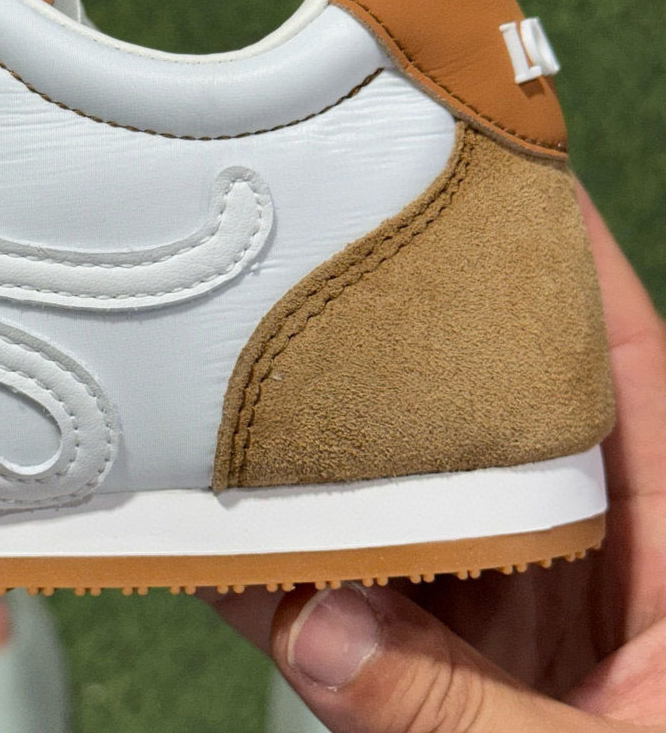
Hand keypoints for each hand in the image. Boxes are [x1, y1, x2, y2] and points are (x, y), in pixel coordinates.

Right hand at [207, 183, 665, 731]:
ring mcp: (500, 592)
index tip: (468, 150)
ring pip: (401, 488)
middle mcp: (581, 536)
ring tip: (231, 377)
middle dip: (396, 327)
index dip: (546, 243)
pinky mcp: (440, 653)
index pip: (610, 345)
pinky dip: (288, 568)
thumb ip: (464, 716)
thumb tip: (318, 631)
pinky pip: (354, 591)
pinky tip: (215, 535)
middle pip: (480, 394)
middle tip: (307, 245)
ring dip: (321, 450)